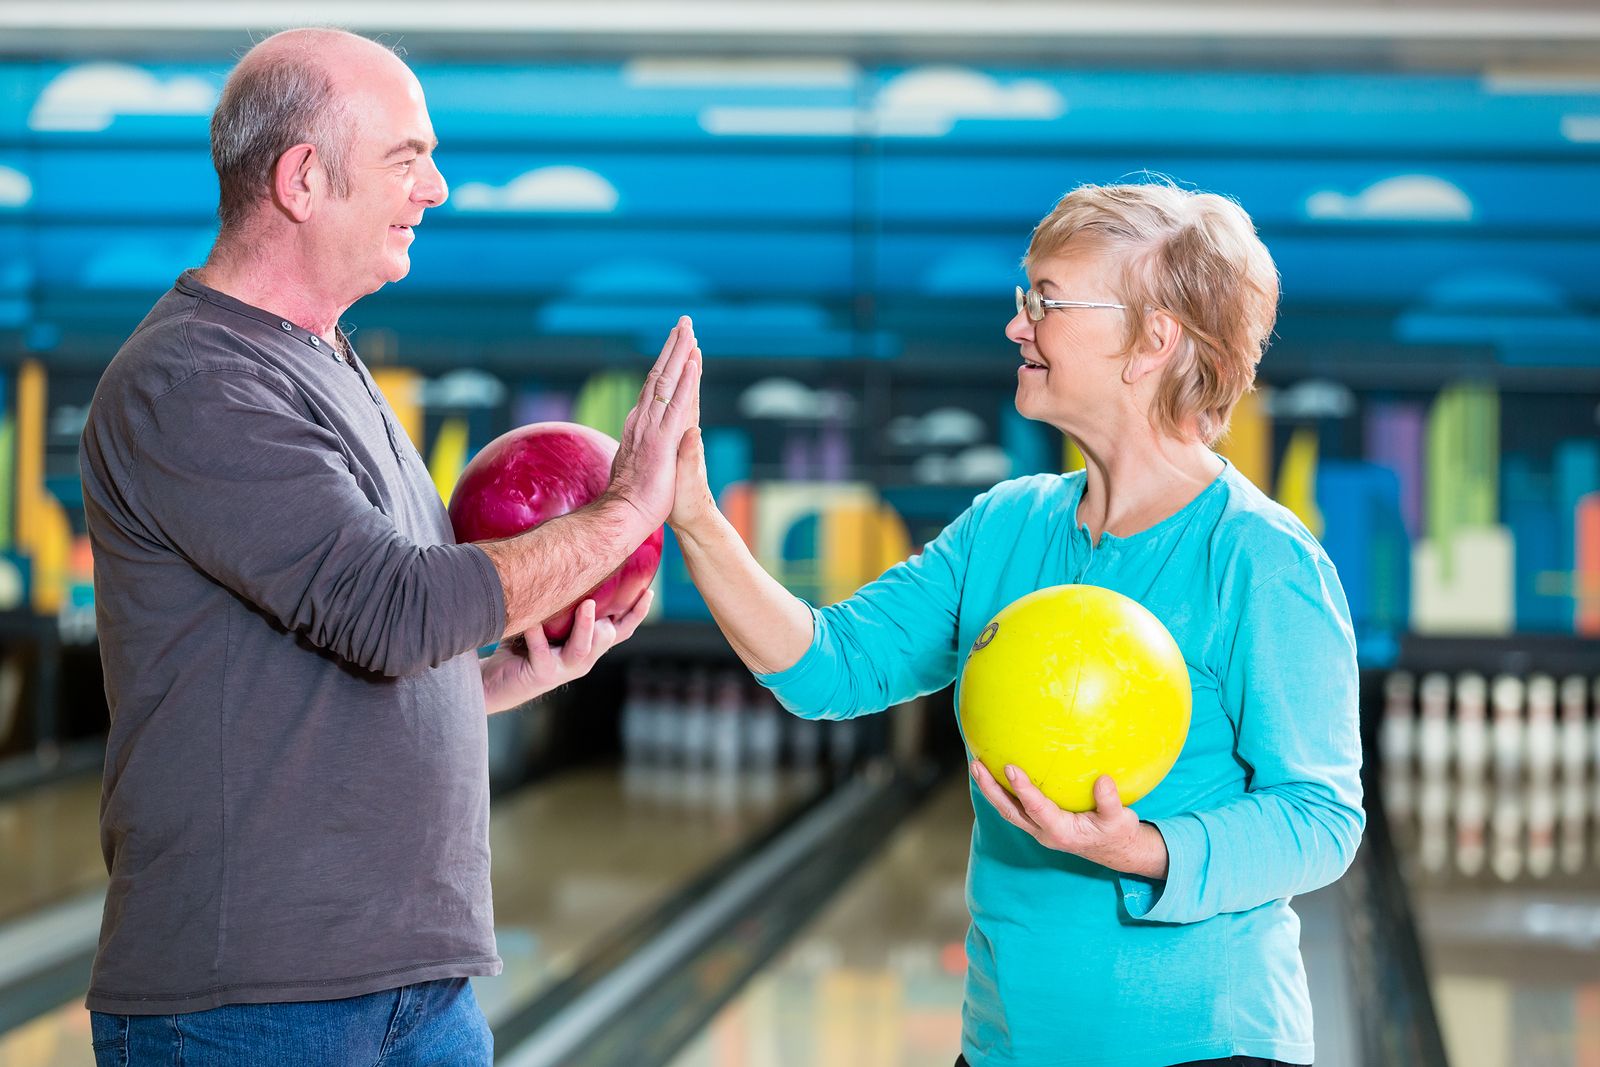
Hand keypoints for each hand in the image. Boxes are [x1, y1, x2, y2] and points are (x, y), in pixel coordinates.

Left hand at [481, 591, 652, 712]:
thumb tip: (572, 564)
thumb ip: (563, 606)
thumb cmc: (522, 647)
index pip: (621, 630)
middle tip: (600, 595)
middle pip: (607, 637)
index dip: (637, 613)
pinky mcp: (542, 674)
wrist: (495, 683)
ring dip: (585, 626)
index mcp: (589, 646)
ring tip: (585, 604)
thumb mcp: (548, 625)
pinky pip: (543, 652)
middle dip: (609, 618)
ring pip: (583, 648)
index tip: (649, 591)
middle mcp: (582, 659)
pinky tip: (530, 624)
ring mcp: (564, 669)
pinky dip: (537, 636)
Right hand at [668, 349, 717, 532]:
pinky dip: (684, 384)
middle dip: (679, 350)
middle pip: (674, 380)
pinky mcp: (668, 441)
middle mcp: (667, 424)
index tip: (684, 339)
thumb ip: (687, 454)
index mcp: (669, 428)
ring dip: (681, 359)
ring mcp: (666, 430)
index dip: (679, 362)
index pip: (675, 388)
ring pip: (673, 386)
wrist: (657, 518)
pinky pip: (677, 405)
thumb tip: (693, 432)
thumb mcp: (681, 475)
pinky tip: (689, 368)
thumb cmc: (673, 500)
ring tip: (686, 334)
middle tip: (684, 323)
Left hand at [969, 760, 1167, 877]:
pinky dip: (1002, 791)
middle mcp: (1044, 832)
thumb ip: (1110, 802)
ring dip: (991, 789)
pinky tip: (995, 772)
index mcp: (1061, 832)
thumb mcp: (1120, 820)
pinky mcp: (1038, 823)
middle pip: (1010, 811)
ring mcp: (1038, 829)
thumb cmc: (1116, 833)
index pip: (1036, 809)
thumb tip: (1102, 779)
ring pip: (1008, 809)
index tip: (1010, 767)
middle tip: (976, 765)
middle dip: (991, 789)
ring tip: (976, 766)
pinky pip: (1015, 807)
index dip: (1023, 789)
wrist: (1113, 850)